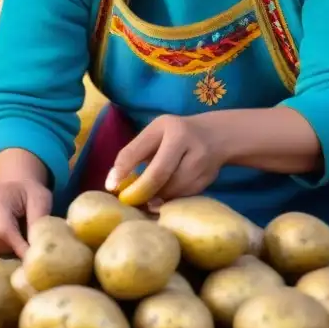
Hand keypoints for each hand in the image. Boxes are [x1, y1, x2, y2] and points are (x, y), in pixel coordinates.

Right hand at [0, 179, 51, 258]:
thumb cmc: (31, 194)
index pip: (3, 230)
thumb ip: (38, 223)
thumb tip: (35, 249)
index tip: (32, 259)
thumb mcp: (42, 201)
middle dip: (10, 247)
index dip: (18, 247)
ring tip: (15, 237)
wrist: (15, 185)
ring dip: (2, 247)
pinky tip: (4, 236)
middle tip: (24, 242)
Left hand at [107, 114, 223, 206]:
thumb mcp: (155, 132)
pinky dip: (170, 199)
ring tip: (146, 196)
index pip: (140, 151)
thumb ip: (136, 152)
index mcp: (169, 128)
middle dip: (141, 190)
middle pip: (159, 174)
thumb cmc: (176, 133)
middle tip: (129, 199)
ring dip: (156, 196)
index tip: (111, 186)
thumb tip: (114, 182)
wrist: (218, 135)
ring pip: (172, 189)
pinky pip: (183, 195)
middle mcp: (188, 143)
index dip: (122, 170)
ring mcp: (201, 162)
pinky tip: (163, 196)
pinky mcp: (208, 179)